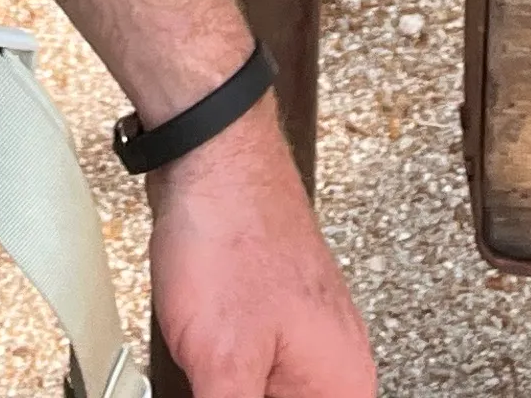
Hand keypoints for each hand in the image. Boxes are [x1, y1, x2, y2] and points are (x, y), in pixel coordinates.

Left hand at [142, 109, 373, 397]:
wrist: (209, 156)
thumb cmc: (232, 235)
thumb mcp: (224, 365)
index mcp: (343, 385)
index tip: (230, 394)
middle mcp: (331, 364)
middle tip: (209, 375)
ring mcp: (297, 338)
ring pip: (258, 396)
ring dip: (219, 391)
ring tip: (197, 353)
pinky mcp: (262, 318)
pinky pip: (243, 373)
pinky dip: (212, 378)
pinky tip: (186, 359)